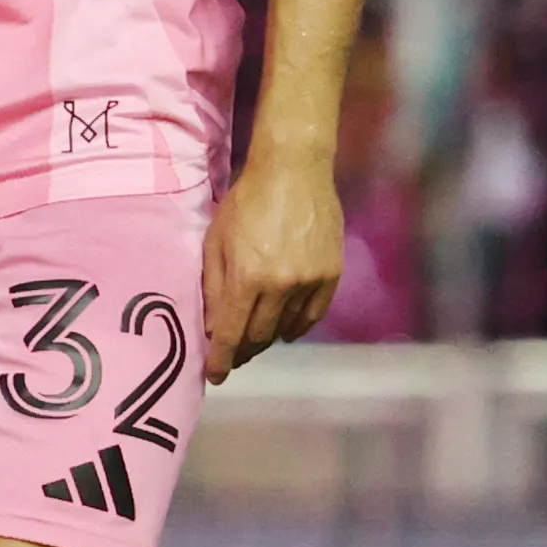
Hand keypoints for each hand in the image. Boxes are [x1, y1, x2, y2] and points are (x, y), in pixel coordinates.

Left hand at [200, 151, 344, 382]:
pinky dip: (295, 326)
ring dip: (267, 337)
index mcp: (248, 276)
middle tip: (232, 356)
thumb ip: (214, 288)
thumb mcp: (216, 241)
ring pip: (286, 329)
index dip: (221, 359)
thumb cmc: (246, 202)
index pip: (232, 333)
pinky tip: (284, 326)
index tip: (214, 376)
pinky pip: (312, 316)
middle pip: (260, 336)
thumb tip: (214, 330)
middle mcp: (282, 285)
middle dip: (242, 351)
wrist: (294, 171)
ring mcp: (311, 281)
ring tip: (254, 337)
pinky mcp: (332, 274)